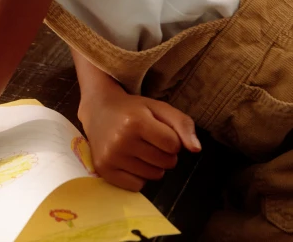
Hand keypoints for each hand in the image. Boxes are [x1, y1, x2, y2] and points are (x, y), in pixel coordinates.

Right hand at [79, 87, 200, 191]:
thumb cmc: (132, 109)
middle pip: (166, 163)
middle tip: (148, 140)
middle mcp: (121, 140)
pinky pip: (137, 186)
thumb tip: (196, 149)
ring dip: (152, 165)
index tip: (158, 130)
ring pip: (154, 176)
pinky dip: (138, 176)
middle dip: (164, 153)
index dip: (171, 139)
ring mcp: (111, 156)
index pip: (173, 145)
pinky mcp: (104, 169)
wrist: (98, 110)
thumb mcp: (158, 108)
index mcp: (135, 122)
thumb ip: (182, 124)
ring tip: (139, 149)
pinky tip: (129, 159)